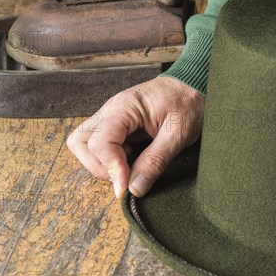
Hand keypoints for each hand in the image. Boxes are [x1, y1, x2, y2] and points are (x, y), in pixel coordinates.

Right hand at [67, 76, 203, 197]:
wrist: (195, 86)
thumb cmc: (188, 103)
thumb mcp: (178, 135)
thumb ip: (155, 161)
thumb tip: (134, 189)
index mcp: (124, 107)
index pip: (99, 143)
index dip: (111, 168)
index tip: (126, 186)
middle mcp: (111, 111)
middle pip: (80, 143)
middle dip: (99, 166)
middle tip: (124, 177)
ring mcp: (112, 118)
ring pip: (85, 144)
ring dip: (101, 163)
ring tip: (128, 167)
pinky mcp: (118, 126)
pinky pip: (101, 145)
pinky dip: (111, 158)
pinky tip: (133, 158)